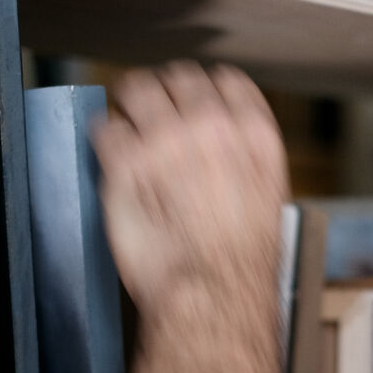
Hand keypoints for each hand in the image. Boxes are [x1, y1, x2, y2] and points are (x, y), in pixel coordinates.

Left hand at [93, 62, 288, 322]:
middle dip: (167, 93)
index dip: (208, 91)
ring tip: (127, 122)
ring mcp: (165, 139)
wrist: (213, 295)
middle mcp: (212, 126)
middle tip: (155, 113)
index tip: (196, 104)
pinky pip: (106, 129)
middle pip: (181, 77)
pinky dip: (106, 141)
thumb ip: (245, 161)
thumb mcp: (267, 201)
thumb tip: (221, 150)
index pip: (229, 81)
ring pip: (137, 88)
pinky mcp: (124, 161)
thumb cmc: (241, 265)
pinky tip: (113, 160)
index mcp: (254, 135)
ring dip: (130, 102)